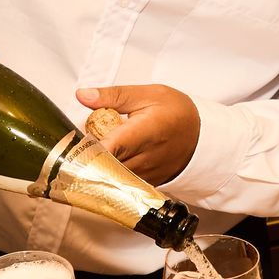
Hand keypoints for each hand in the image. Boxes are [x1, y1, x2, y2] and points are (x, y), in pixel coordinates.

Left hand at [75, 84, 200, 186]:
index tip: (76, 142)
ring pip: (110, 177)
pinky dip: (109, 174)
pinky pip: (120, 183)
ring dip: (97, 166)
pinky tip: (108, 161)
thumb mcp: (147, 94)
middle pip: (104, 166)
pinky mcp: (145, 184)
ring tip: (96, 149)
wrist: (201, 136)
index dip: (88, 148)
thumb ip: (113, 96)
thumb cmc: (176, 112)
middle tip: (83, 141)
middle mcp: (144, 158)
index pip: (109, 148)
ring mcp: (145, 174)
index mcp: (143, 132)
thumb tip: (83, 95)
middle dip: (87, 155)